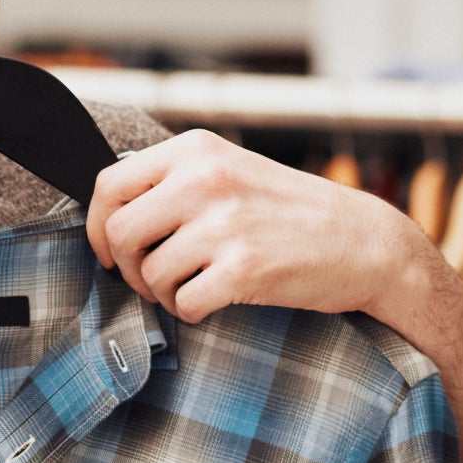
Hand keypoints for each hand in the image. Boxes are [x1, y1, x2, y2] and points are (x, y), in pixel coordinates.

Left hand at [85, 130, 433, 325]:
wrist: (365, 243)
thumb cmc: (289, 212)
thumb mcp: (230, 170)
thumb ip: (174, 181)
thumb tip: (109, 210)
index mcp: (195, 151)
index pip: (109, 184)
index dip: (96, 225)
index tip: (110, 249)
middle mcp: (204, 179)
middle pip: (118, 233)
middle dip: (127, 266)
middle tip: (153, 278)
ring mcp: (224, 224)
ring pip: (148, 274)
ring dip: (162, 292)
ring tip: (191, 287)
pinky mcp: (243, 268)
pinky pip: (182, 303)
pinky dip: (190, 311)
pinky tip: (212, 301)